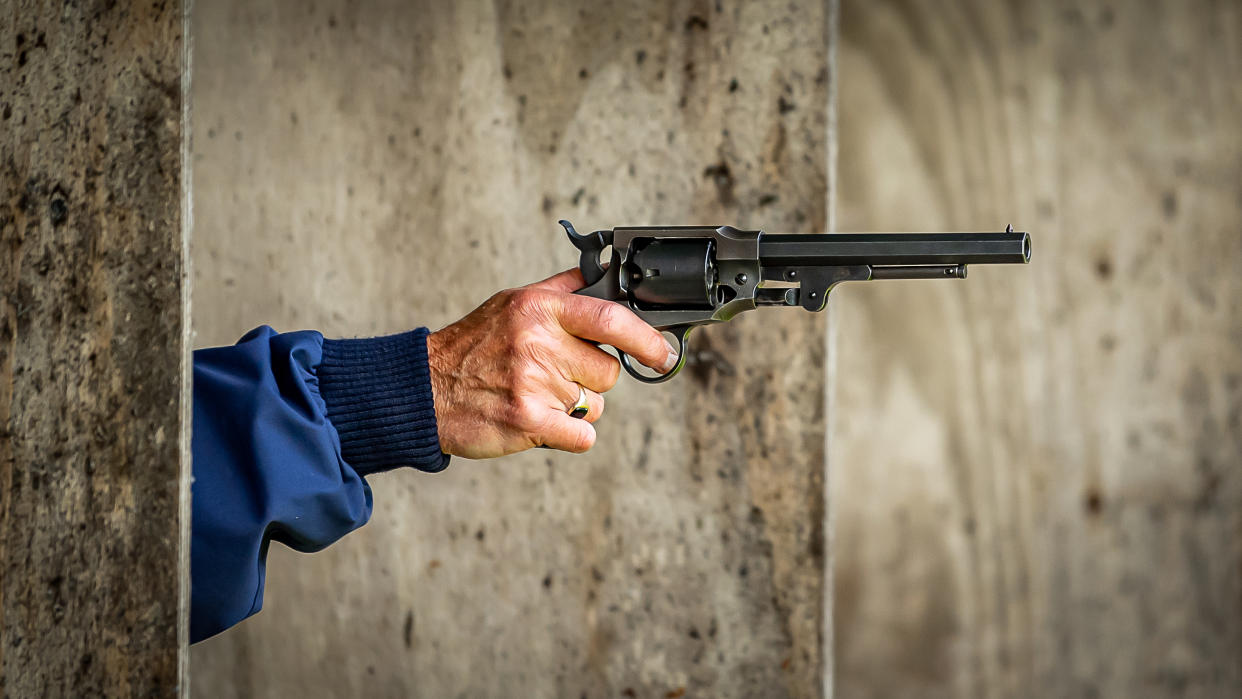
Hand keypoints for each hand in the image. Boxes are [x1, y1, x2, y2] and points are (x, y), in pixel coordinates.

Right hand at [426, 268, 677, 457]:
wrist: (426, 389)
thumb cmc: (474, 346)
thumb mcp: (513, 301)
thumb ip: (563, 290)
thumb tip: (608, 272)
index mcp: (540, 308)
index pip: (611, 318)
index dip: (648, 339)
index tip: (666, 354)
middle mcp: (538, 341)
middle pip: (608, 371)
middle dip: (590, 379)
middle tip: (554, 375)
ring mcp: (533, 382)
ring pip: (594, 404)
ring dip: (573, 406)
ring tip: (535, 394)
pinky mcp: (527, 420)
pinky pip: (582, 434)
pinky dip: (569, 435)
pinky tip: (540, 422)